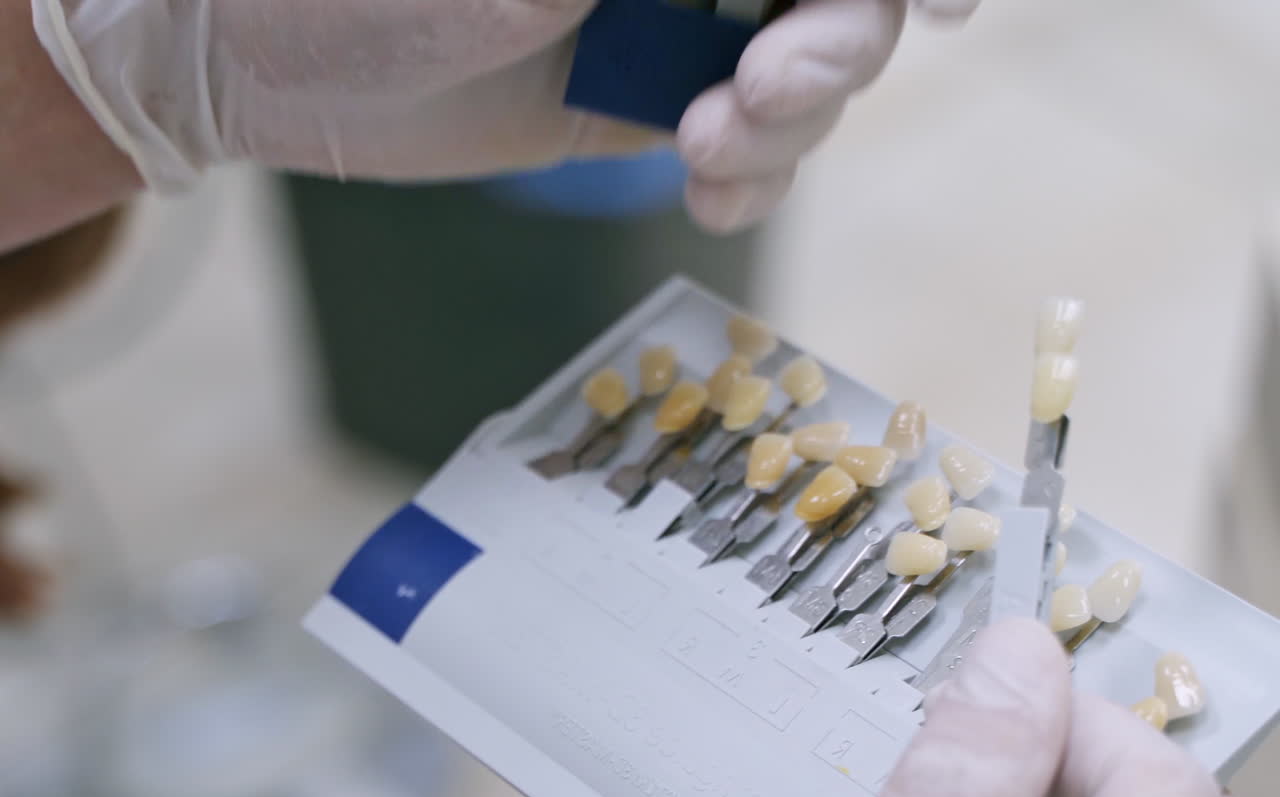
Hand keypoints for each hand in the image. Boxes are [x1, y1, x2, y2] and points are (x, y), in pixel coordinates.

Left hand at [33, 0, 978, 225]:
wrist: (266, 48)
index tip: (957, 6)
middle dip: (834, 48)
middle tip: (761, 95)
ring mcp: (679, 14)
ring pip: (810, 75)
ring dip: (786, 129)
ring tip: (706, 148)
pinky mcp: (645, 100)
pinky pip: (745, 152)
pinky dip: (748, 185)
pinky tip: (708, 198)